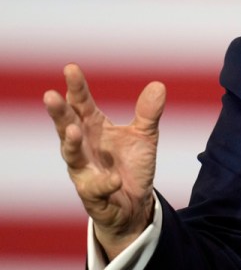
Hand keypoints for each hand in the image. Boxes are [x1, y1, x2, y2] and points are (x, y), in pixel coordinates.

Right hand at [43, 63, 165, 259]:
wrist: (135, 203)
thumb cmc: (131, 164)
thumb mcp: (145, 135)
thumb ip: (148, 112)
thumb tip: (158, 85)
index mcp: (94, 128)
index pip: (81, 105)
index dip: (76, 88)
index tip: (71, 68)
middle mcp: (84, 147)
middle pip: (67, 126)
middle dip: (59, 113)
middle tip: (51, 96)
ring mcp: (84, 171)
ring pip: (72, 156)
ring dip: (71, 144)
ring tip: (73, 130)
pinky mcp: (93, 195)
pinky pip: (97, 189)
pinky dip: (105, 183)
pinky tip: (114, 178)